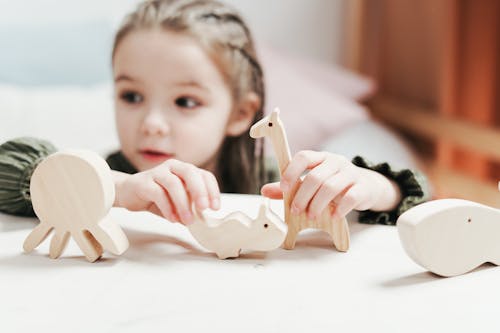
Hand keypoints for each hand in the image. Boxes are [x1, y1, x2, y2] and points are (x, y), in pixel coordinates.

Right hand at [113, 159, 219, 224]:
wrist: (128, 193)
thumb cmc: (156, 197)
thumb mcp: (177, 203)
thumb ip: (189, 208)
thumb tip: (204, 221)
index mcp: (185, 170)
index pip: (204, 175)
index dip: (212, 190)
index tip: (215, 208)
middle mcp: (173, 167)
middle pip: (190, 172)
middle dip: (199, 191)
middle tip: (203, 209)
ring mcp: (157, 172)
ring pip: (173, 183)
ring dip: (183, 203)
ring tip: (187, 220)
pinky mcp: (143, 182)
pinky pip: (157, 192)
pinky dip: (167, 207)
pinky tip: (172, 218)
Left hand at [261, 151, 400, 218]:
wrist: (367, 187)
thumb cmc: (333, 184)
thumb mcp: (312, 183)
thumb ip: (291, 187)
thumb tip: (264, 190)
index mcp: (320, 158)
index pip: (304, 157)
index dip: (292, 171)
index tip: (284, 187)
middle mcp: (335, 162)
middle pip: (316, 176)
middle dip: (303, 196)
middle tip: (296, 211)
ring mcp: (350, 173)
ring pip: (331, 187)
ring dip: (318, 204)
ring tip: (312, 216)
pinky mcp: (363, 187)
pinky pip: (351, 197)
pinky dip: (340, 209)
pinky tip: (333, 216)